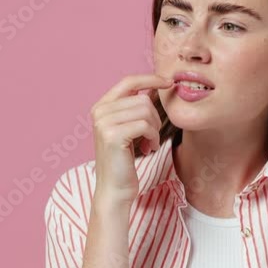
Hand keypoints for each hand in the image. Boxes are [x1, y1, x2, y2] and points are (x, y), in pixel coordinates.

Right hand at [90, 74, 172, 204]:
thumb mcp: (128, 129)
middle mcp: (99, 111)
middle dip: (155, 118)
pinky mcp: (112, 135)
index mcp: (101, 107)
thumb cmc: (125, 161)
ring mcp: (103, 122)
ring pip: (145, 111)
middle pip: (142, 99)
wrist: (115, 189)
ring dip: (154, 130)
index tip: (168, 82)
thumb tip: (155, 86)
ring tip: (150, 144)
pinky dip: (153, 137)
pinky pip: (145, 125)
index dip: (150, 78)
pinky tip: (148, 149)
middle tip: (152, 137)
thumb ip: (134, 108)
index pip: (128, 81)